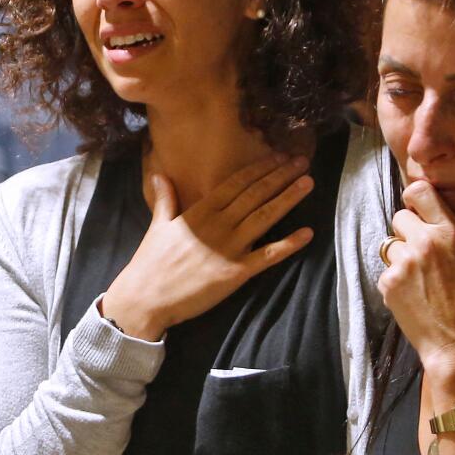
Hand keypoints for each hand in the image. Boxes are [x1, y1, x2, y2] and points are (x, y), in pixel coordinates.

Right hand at [99, 153, 314, 340]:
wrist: (146, 298)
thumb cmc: (150, 263)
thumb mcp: (158, 225)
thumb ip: (165, 199)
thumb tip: (159, 175)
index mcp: (201, 211)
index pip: (236, 183)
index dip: (259, 169)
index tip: (277, 157)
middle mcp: (218, 225)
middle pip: (255, 195)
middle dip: (280, 176)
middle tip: (301, 161)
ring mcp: (229, 248)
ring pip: (265, 217)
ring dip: (288, 199)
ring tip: (308, 183)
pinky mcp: (236, 273)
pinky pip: (268, 256)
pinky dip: (289, 244)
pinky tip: (307, 233)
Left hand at [377, 181, 454, 375]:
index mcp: (449, 232)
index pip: (418, 192)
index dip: (415, 199)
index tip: (420, 211)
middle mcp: (424, 242)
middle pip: (400, 217)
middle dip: (409, 232)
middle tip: (426, 257)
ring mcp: (403, 263)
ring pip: (391, 245)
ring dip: (401, 258)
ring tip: (422, 280)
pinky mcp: (388, 282)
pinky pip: (386, 270)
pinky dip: (395, 281)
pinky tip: (414, 295)